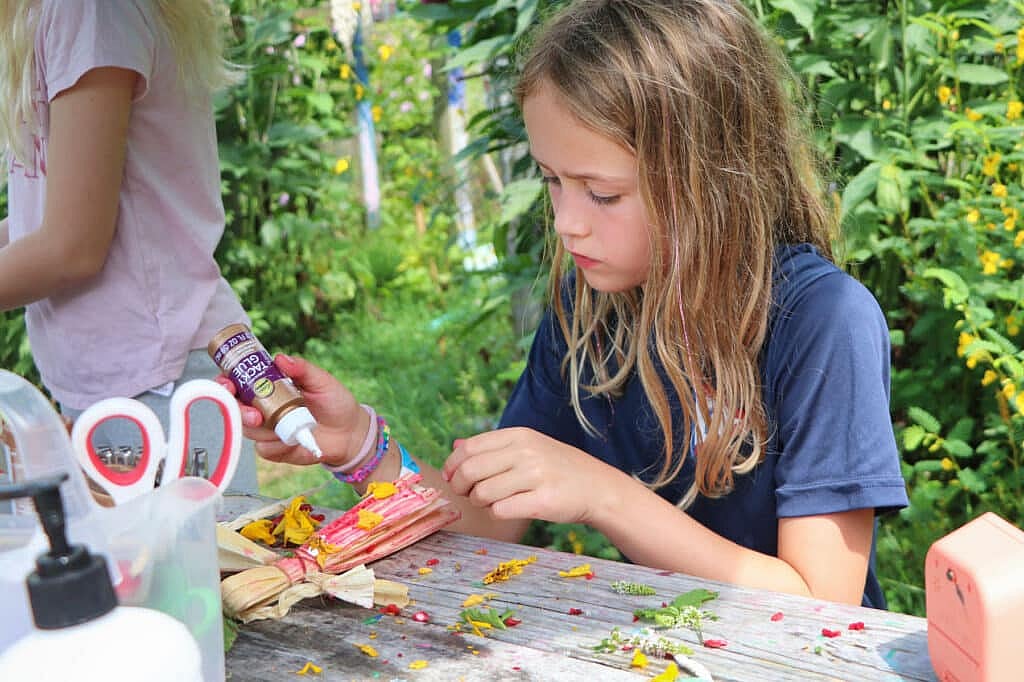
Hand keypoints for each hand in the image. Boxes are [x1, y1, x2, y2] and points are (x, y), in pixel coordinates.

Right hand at [215, 354, 368, 467]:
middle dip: (237, 410)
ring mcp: (268, 430)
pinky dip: (275, 446)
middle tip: (253, 414)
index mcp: (270, 387)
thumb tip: (280, 358)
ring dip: (258, 428)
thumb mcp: (321, 380)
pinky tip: (290, 441)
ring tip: (276, 425)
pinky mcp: (275, 449)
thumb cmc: (335, 402)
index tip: (228, 383)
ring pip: (247, 430)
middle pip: (235, 408)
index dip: (227, 382)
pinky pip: (264, 449)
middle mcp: (264, 408)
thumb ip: (302, 369)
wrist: (350, 432)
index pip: (239, 382)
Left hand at [441, 427, 625, 524]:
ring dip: (479, 502)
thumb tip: (455, 446)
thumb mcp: (528, 446)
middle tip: (467, 493)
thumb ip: (492, 447)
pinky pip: (500, 511)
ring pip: (483, 493)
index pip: (469, 448)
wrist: (597, 487)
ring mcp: (535, 476)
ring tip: (491, 501)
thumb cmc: (558, 468)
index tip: (451, 477)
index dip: (452, 465)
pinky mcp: (542, 502)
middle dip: (460, 486)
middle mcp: (526, 452)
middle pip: (471, 470)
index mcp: (519, 435)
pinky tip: (507, 509)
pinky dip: (496, 513)